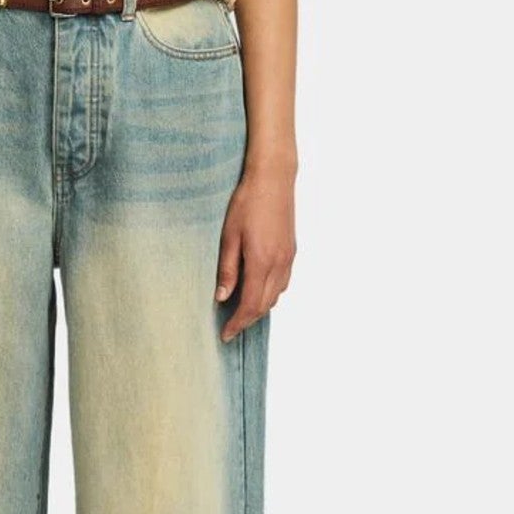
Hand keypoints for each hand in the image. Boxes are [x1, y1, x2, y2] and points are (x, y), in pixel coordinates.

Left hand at [214, 166, 295, 339]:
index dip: (237, 324)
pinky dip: (270, 293)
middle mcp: (279, 264)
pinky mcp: (291, 251)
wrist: (273, 179)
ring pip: (276, 296)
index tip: (225, 334)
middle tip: (230, 328)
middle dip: (247, 321)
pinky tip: (257, 289)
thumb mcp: (228, 237)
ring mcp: (288, 258)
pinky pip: (283, 283)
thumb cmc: (247, 203)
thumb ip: (227, 270)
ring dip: (259, 308)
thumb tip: (222, 297)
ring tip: (240, 311)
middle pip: (265, 306)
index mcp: (261, 262)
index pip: (250, 306)